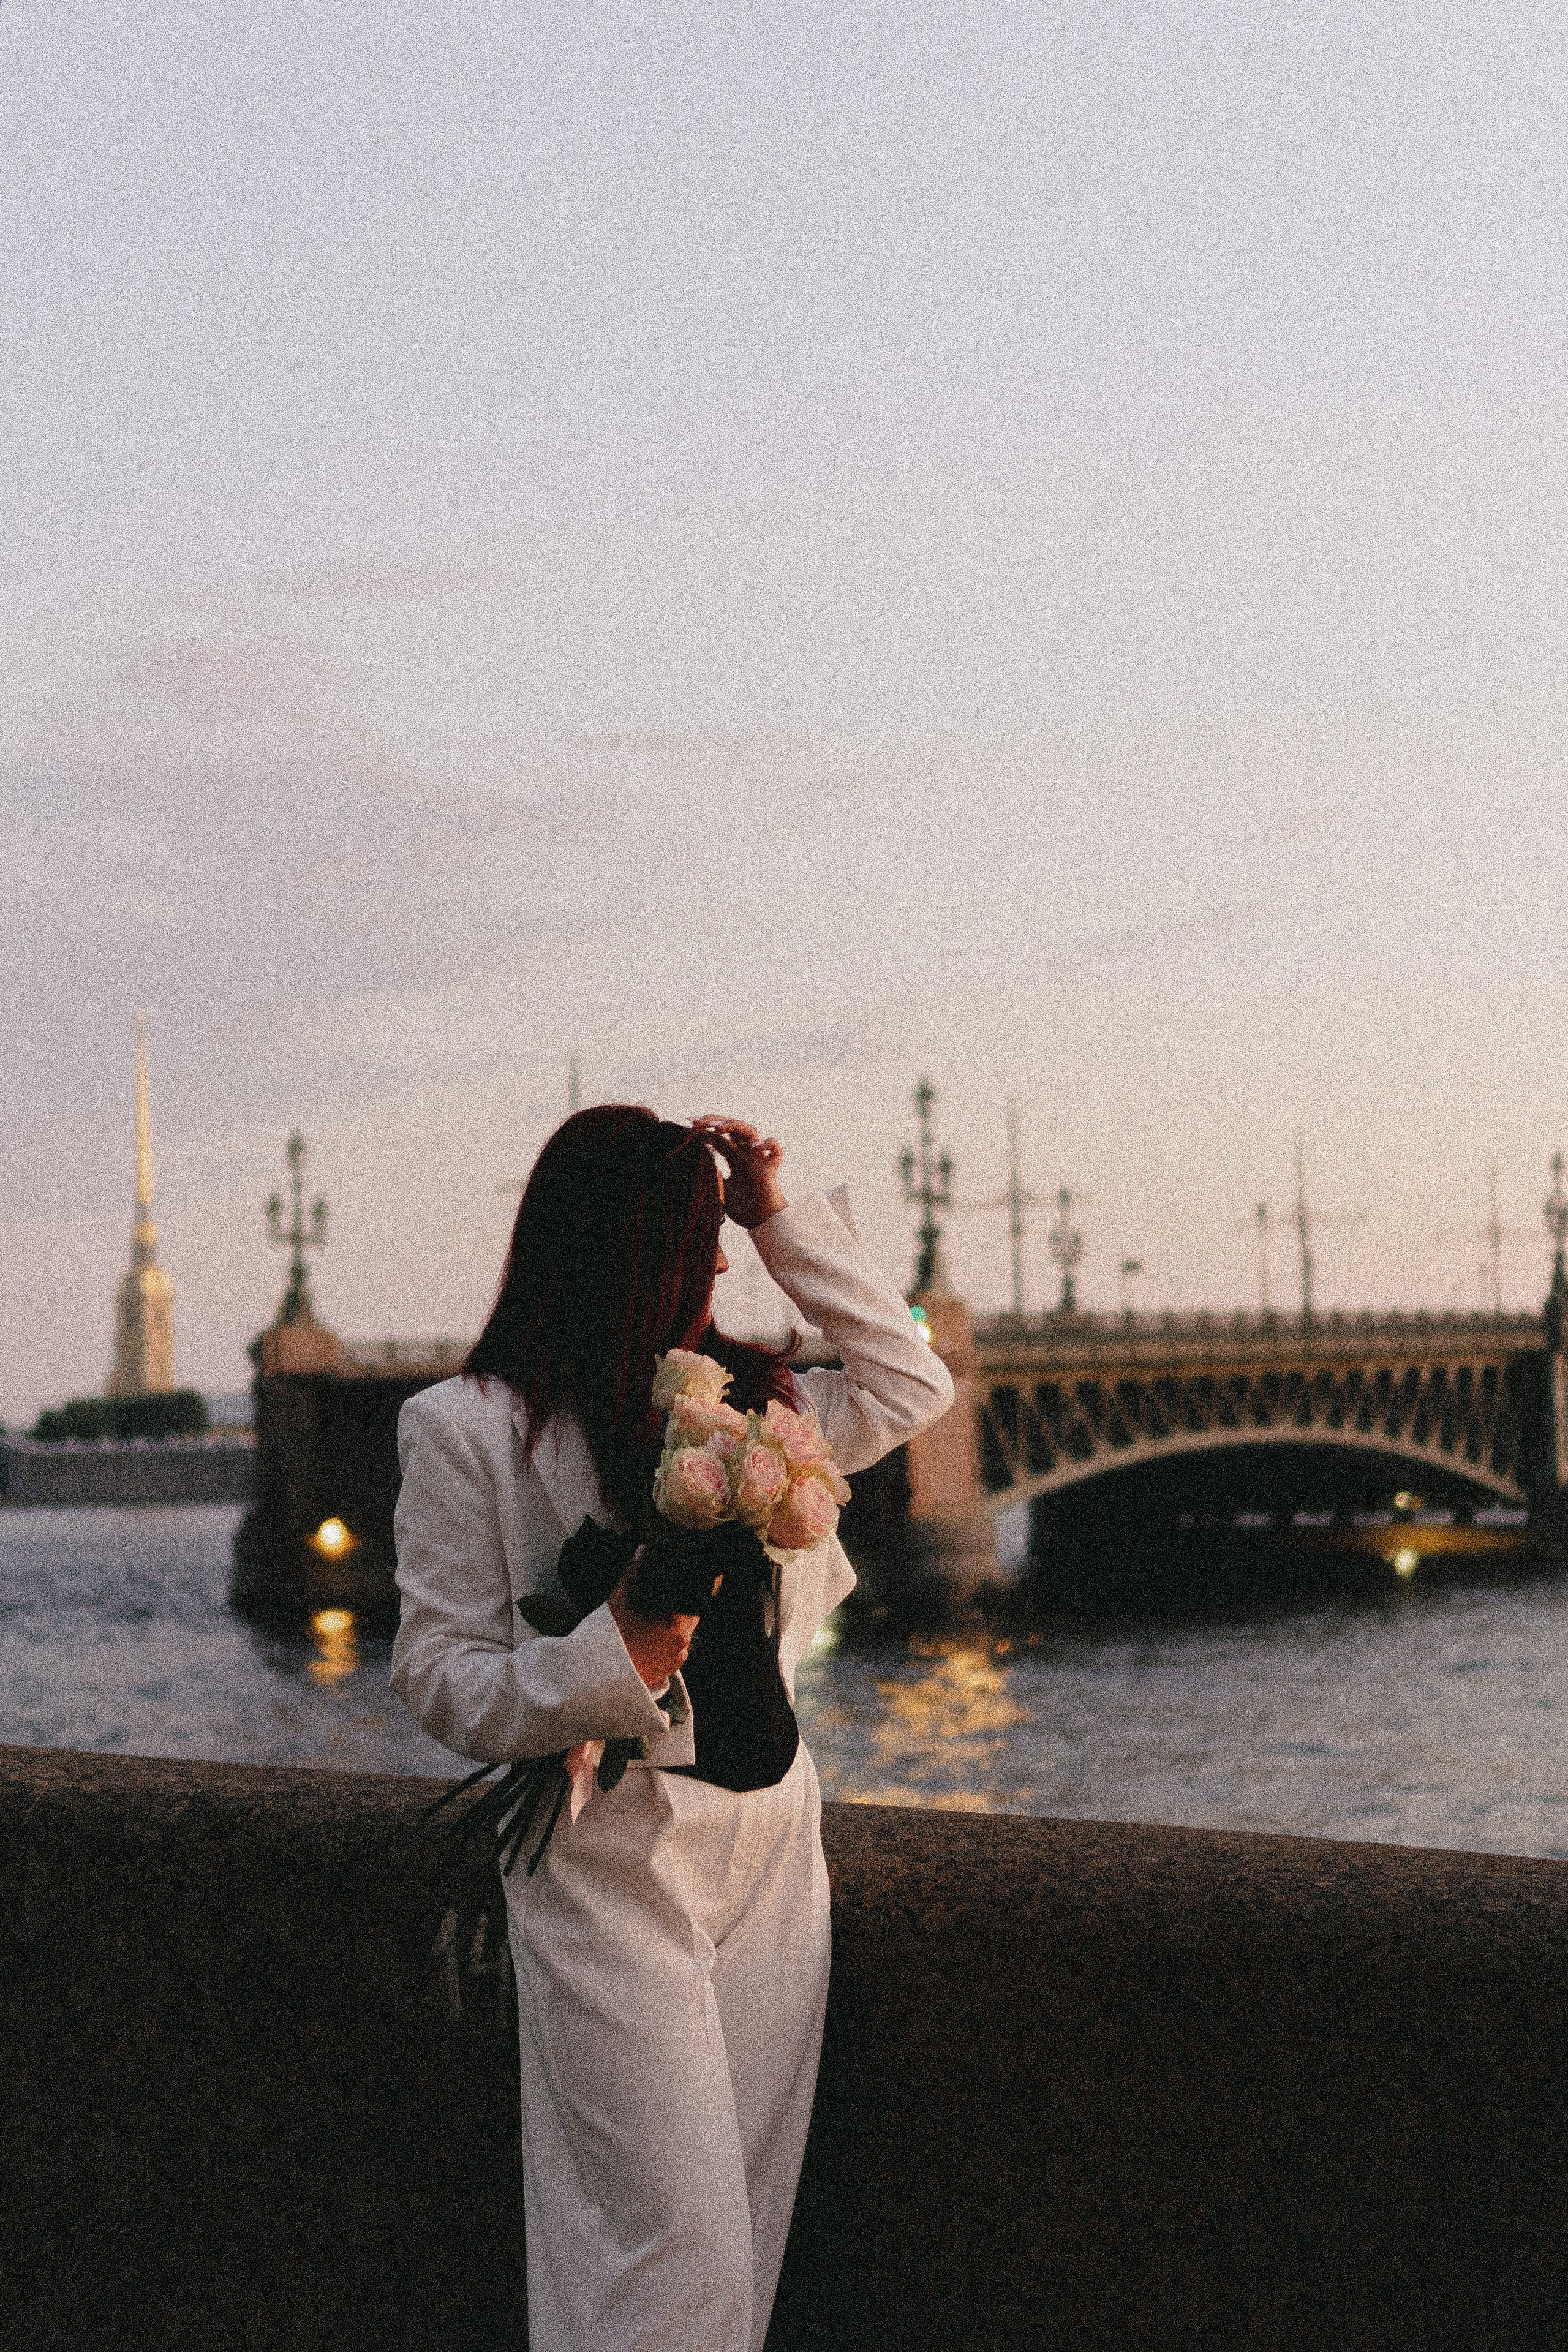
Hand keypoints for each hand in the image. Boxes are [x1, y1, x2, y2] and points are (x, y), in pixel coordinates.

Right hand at [609, 1559, 700, 1689]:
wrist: (591, 1678)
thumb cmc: (607, 1640)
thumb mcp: (618, 1602)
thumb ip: (632, 1574)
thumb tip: (641, 1551)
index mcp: (676, 1627)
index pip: (696, 1602)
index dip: (688, 1591)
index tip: (680, 1584)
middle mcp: (681, 1647)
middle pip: (689, 1619)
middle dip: (677, 1607)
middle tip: (659, 1599)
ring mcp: (674, 1664)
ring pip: (681, 1636)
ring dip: (671, 1626)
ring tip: (651, 1617)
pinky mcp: (665, 1674)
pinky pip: (672, 1651)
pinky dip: (664, 1642)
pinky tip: (647, 1636)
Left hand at [691, 1116, 786, 1228]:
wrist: (760, 1224)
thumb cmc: (742, 1209)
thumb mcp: (718, 1188)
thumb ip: (709, 1173)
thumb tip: (692, 1160)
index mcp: (733, 1158)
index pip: (718, 1136)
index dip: (704, 1129)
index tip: (687, 1124)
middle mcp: (745, 1154)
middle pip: (732, 1127)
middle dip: (715, 1120)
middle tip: (697, 1121)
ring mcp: (759, 1159)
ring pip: (751, 1130)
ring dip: (734, 1125)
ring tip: (717, 1127)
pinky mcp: (771, 1168)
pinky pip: (776, 1149)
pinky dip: (767, 1143)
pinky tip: (753, 1147)